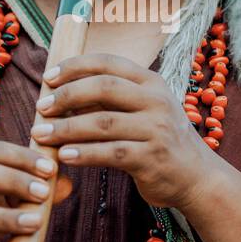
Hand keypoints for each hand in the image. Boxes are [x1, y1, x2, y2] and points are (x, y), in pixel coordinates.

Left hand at [31, 53, 221, 210]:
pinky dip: (83, 154)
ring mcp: (156, 130)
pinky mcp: (152, 158)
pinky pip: (110, 153)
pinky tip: (64, 156)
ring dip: (67, 128)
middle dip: (67, 95)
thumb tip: (63, 93)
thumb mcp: (146, 110)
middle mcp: (157, 101)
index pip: (108, 63)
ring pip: (103, 122)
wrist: (198, 177)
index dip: (75, 67)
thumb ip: (114, 99)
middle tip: (42, 106)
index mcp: (152, 83)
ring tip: (42, 134)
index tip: (48, 77)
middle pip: (104, 87)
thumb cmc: (162, 141)